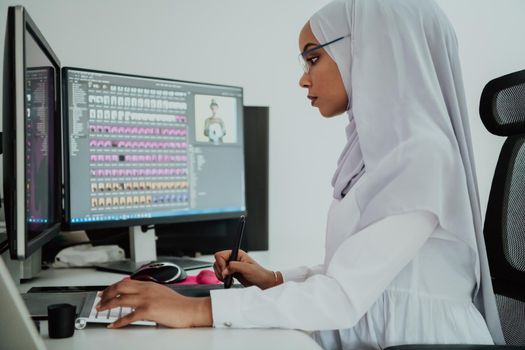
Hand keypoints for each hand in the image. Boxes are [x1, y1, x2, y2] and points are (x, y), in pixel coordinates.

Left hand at [97, 279, 211, 328]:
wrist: (190, 309)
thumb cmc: (180, 304)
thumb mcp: (162, 293)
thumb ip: (150, 293)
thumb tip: (140, 298)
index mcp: (150, 285)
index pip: (126, 282)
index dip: (113, 287)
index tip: (106, 291)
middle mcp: (146, 289)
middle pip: (120, 287)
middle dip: (107, 293)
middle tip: (100, 300)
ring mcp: (146, 299)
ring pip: (121, 299)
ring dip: (107, 305)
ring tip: (100, 310)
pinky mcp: (148, 310)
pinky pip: (128, 316)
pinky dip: (118, 321)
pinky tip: (113, 325)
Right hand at [213, 249, 281, 288]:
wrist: (263, 283)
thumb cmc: (259, 274)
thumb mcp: (247, 268)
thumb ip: (234, 266)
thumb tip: (224, 270)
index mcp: (237, 253)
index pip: (220, 255)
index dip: (221, 264)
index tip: (225, 271)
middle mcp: (233, 258)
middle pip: (217, 261)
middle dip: (220, 270)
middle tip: (227, 276)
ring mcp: (232, 266)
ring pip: (218, 268)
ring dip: (221, 275)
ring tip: (229, 279)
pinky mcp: (231, 272)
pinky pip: (221, 274)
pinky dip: (222, 278)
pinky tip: (230, 281)